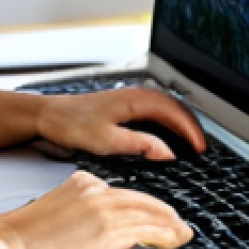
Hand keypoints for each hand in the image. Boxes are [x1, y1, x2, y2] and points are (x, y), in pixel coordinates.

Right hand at [0, 170, 193, 248]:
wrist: (9, 244)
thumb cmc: (21, 237)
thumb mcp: (54, 215)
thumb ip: (78, 216)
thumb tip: (92, 232)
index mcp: (80, 182)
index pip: (122, 193)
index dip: (143, 205)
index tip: (152, 214)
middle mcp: (94, 189)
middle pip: (140, 200)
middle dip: (162, 213)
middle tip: (178, 223)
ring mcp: (102, 208)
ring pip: (148, 214)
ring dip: (169, 225)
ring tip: (181, 234)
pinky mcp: (106, 230)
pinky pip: (146, 230)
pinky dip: (165, 234)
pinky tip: (173, 240)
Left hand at [36, 86, 205, 160]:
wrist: (47, 115)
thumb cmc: (71, 124)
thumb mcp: (107, 141)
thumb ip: (140, 145)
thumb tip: (168, 152)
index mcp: (133, 100)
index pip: (173, 112)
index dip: (191, 130)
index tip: (200, 148)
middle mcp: (133, 95)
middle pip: (173, 106)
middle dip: (191, 125)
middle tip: (201, 146)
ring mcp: (127, 98)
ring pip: (164, 106)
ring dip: (180, 121)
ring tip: (190, 141)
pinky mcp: (120, 105)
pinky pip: (152, 108)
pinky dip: (166, 120)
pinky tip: (165, 133)